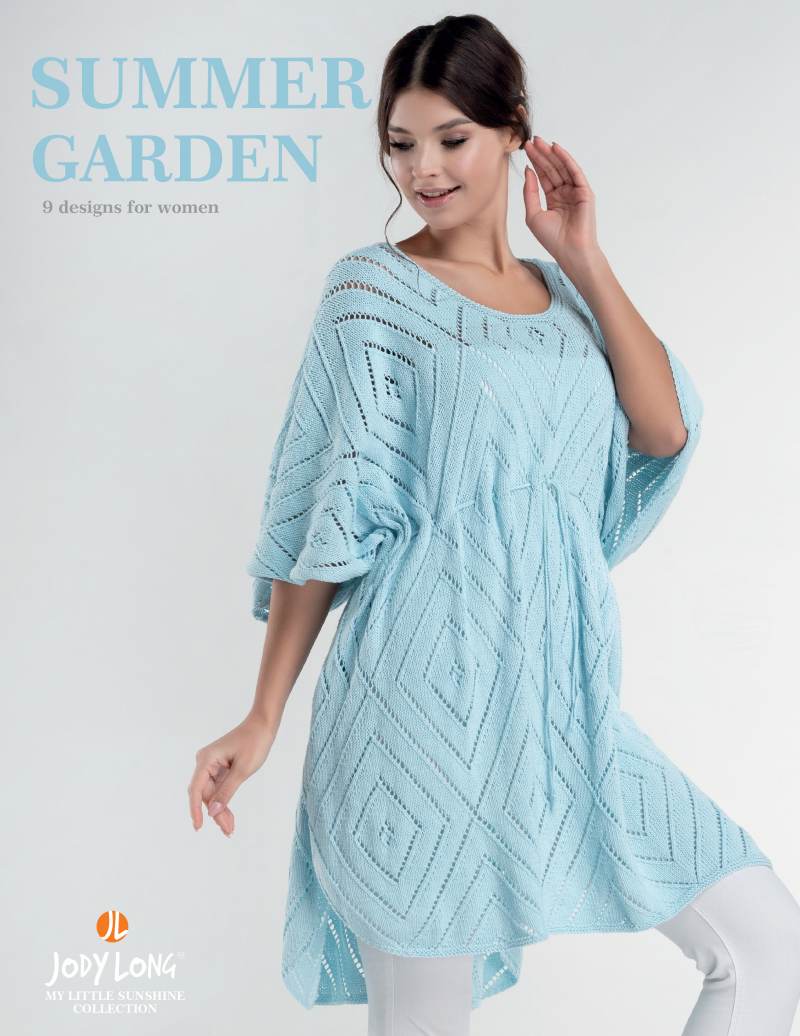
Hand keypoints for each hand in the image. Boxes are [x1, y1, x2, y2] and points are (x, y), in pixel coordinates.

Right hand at [188, 712, 275, 836]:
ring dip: (219, 810)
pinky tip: (228, 817)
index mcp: (206, 759)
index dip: (195, 810)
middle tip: (228, 831)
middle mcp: (204, 762)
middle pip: (204, 794)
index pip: (195, 789)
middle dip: (214, 813)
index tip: (198, 827)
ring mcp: (211, 765)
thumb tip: (212, 812)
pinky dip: (223, 801)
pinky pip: (218, 788)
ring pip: (211, 793)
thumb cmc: (254, 743)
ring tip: (230, 828)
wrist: (263, 725)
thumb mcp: (242, 771)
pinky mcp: (219, 768)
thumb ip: (226, 792)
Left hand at [522, 137, 603, 270]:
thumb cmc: (552, 239)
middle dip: (541, 155)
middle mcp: (565, 194)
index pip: (543, 177)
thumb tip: (528, 170)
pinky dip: (566, 159)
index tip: (525, 149)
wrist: (570, 251)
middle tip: (530, 140)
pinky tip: (556, 148)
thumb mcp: (533, 214)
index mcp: (553, 200)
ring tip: (539, 141)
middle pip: (551, 169)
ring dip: (551, 154)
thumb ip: (530, 192)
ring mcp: (575, 192)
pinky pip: (574, 172)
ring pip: (561, 168)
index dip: (534, 162)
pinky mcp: (585, 192)